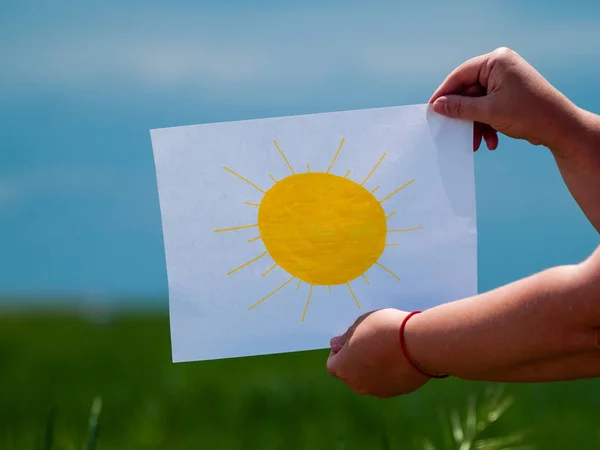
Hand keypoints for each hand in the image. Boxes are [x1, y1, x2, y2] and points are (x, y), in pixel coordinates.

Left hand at [326, 308, 429, 397]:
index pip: (333, 365)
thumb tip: (335, 345)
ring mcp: (378, 390)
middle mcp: (358, 384)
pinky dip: (389, 372)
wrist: (419, 343)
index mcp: (344, 368)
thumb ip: (345, 338)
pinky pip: (387, 381)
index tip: (351, 340)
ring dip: (373, 366)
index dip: (339, 352)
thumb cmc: (384, 329)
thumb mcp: (360, 324)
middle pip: (351, 373)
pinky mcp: (397, 391)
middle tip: (370, 342)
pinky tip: (400, 357)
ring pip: (370, 378)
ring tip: (388, 347)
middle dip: (356, 359)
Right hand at [429, 47, 579, 155]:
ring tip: (476, 143)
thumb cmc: (528, 114)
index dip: (444, 93)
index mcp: (496, 61)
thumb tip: (437, 106)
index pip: (460, 75)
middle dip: (464, 116)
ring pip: (477, 103)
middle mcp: (500, 67)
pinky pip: (488, 108)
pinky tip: (491, 141)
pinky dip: (486, 125)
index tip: (432, 110)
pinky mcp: (508, 95)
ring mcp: (505, 81)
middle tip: (452, 132)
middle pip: (468, 91)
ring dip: (475, 125)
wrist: (560, 128)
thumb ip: (460, 107)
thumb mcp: (489, 112)